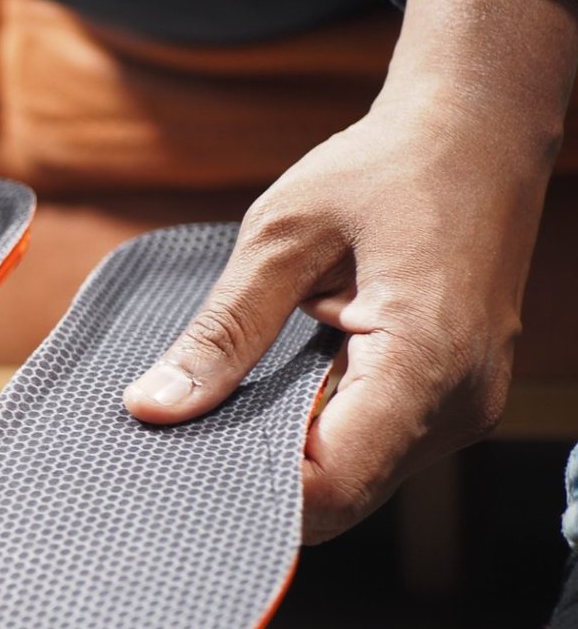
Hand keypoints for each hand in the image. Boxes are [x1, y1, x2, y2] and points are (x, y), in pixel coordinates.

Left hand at [124, 0, 577, 542]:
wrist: (476, 131)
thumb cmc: (383, 169)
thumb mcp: (280, 237)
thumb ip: (221, 331)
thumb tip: (153, 406)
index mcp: (424, 362)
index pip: (330, 484)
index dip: (249, 489)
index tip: (179, 459)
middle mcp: (458, 403)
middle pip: (342, 497)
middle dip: (260, 481)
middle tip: (185, 437)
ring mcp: (463, 406)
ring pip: (359, 482)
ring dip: (289, 459)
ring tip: (227, 408)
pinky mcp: (454, 398)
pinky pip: (376, 449)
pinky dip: (320, 436)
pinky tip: (275, 397)